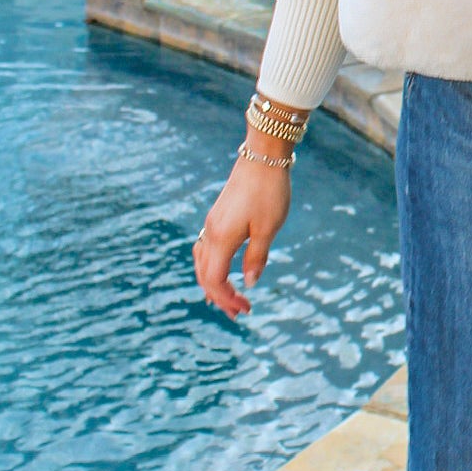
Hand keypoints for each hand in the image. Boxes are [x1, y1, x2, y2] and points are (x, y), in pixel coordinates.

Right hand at [193, 144, 293, 317]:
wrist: (262, 156)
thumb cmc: (269, 192)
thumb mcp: (268, 229)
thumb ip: (256, 257)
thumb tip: (249, 283)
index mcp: (222, 238)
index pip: (214, 279)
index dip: (227, 299)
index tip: (246, 309)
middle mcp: (211, 232)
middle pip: (204, 274)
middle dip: (220, 296)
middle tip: (239, 313)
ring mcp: (212, 223)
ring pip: (202, 261)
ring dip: (212, 282)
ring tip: (225, 299)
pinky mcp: (218, 216)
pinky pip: (206, 248)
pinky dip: (211, 266)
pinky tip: (222, 270)